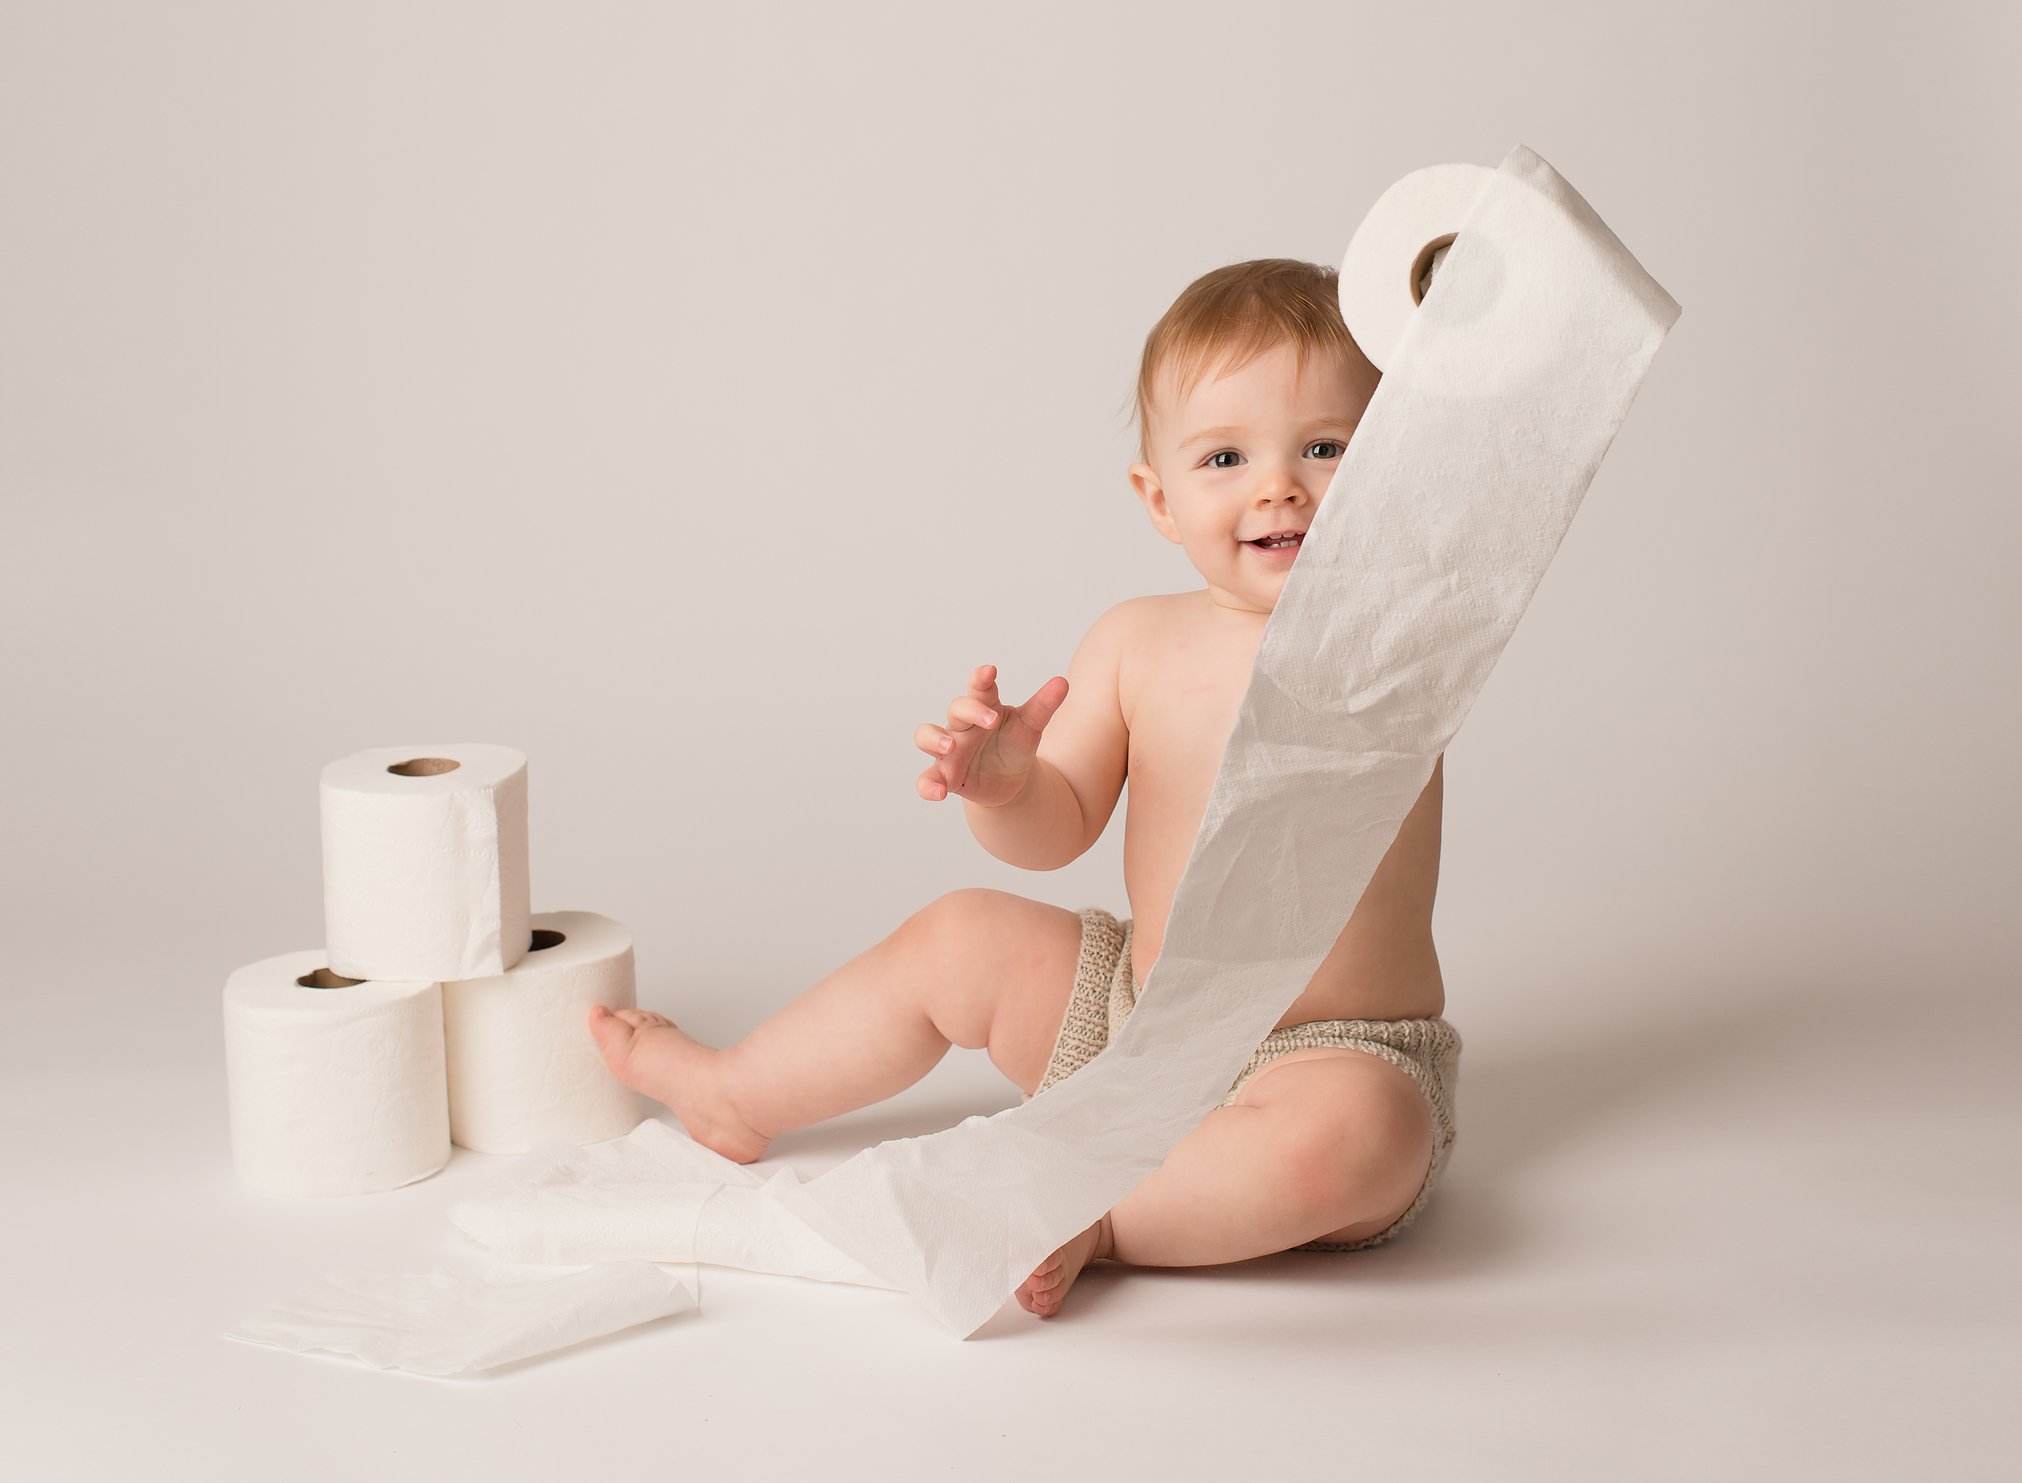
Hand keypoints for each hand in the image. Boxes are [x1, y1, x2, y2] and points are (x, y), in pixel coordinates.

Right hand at [915, 663, 1068, 806]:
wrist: (1011, 782)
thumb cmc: (1015, 746)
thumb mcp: (1031, 727)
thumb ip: (1043, 706)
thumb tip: (1062, 682)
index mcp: (984, 707)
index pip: (979, 688)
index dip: (981, 679)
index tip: (990, 672)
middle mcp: (963, 726)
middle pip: (956, 709)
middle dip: (970, 711)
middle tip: (991, 721)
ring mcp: (950, 751)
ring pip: (926, 737)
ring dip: (934, 739)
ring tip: (949, 746)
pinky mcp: (945, 776)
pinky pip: (927, 779)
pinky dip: (927, 786)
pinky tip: (938, 793)